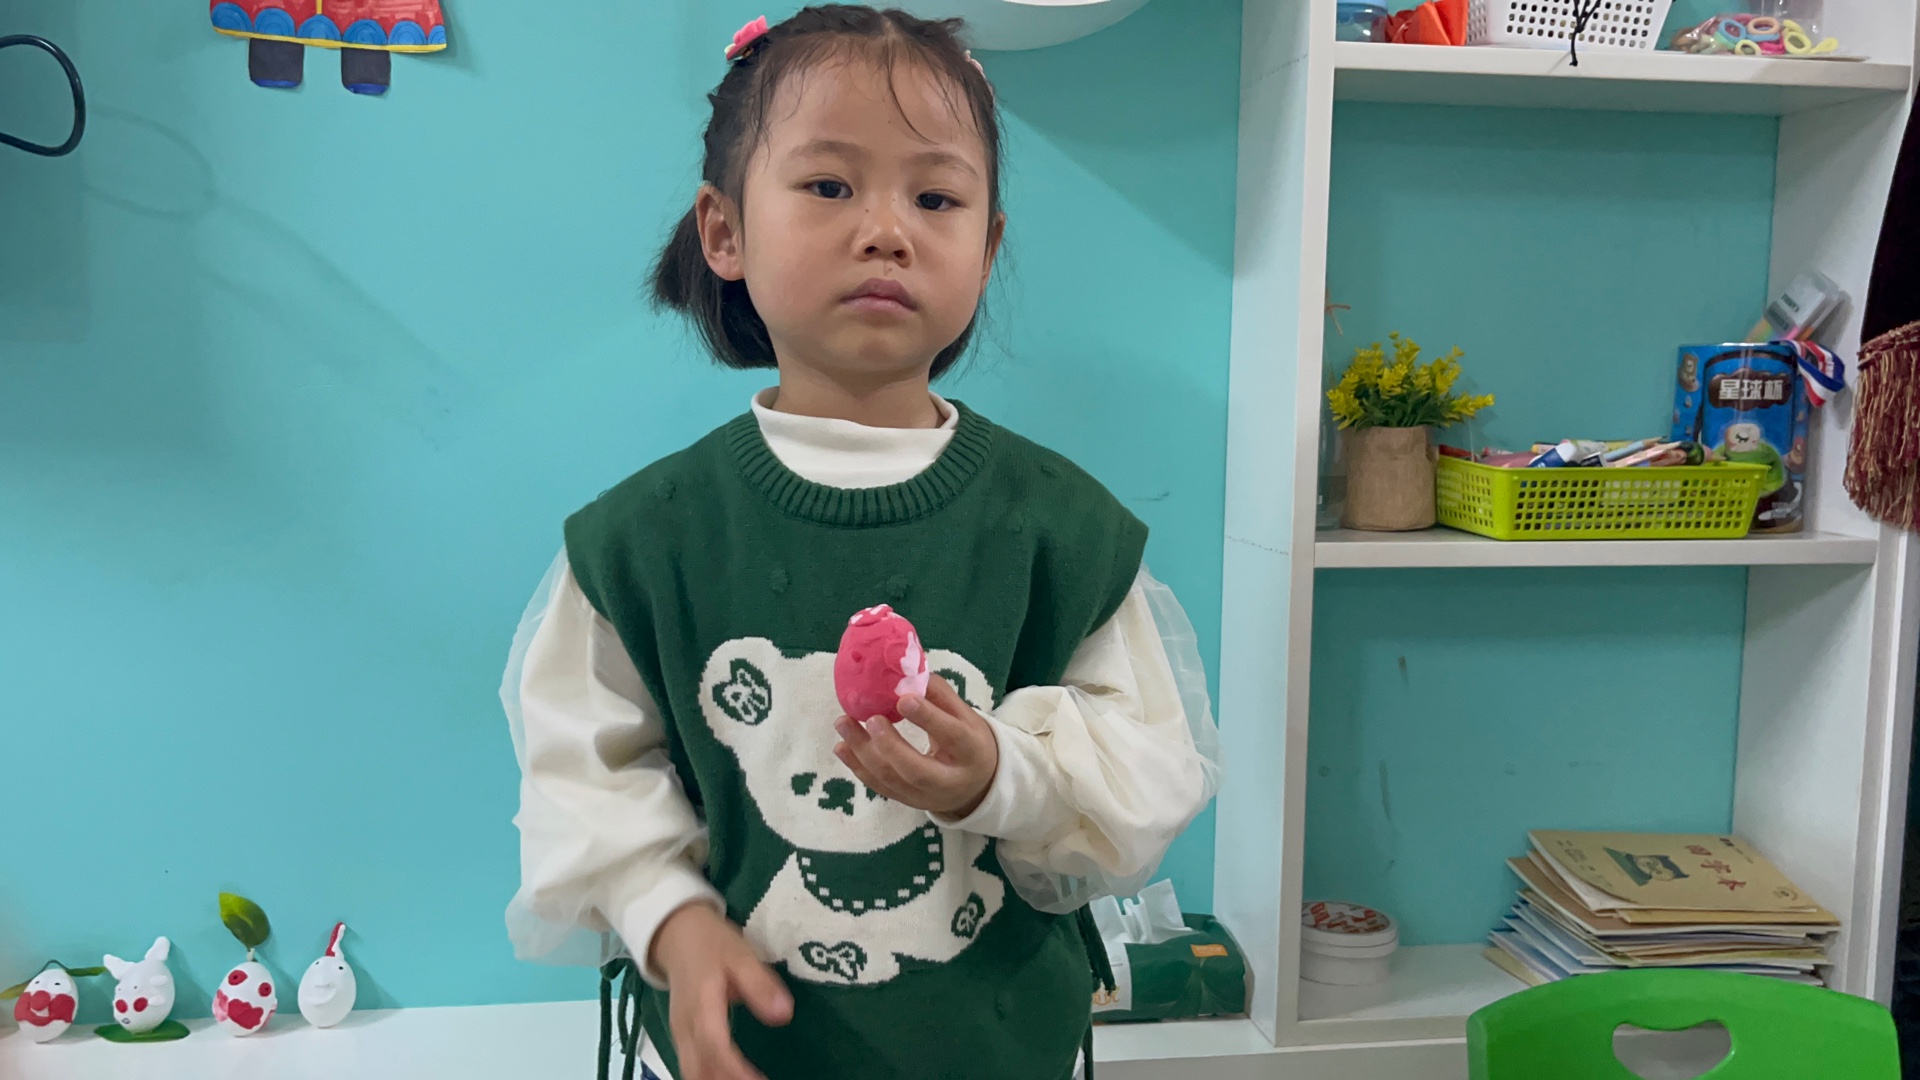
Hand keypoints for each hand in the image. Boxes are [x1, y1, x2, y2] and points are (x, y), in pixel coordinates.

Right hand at [649, 903, 791, 1079]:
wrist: (677, 935)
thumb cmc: (712, 944)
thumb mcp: (741, 956)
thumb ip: (761, 985)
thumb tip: (784, 1015)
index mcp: (701, 1007)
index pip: (716, 1048)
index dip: (737, 1072)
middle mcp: (686, 1028)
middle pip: (701, 1070)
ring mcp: (680, 1035)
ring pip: (693, 1073)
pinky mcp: (681, 1038)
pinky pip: (691, 1068)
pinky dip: (709, 1079)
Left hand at [833, 676, 998, 817]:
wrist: (977, 784)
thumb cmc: (968, 741)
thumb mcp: (966, 716)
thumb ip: (940, 695)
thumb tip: (908, 671)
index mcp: (971, 751)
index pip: (951, 735)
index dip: (927, 718)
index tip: (903, 698)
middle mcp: (949, 780)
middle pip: (916, 769)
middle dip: (889, 744)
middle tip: (871, 718)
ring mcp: (926, 795)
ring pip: (892, 779)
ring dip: (863, 753)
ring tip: (844, 724)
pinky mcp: (907, 801)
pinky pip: (879, 787)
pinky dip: (857, 767)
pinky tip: (841, 747)